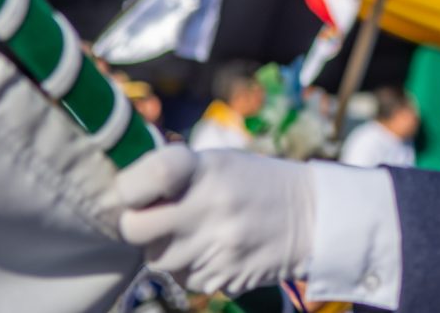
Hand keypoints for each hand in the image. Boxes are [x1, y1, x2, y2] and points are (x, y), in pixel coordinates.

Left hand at [116, 145, 316, 294]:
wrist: (313, 216)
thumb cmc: (258, 182)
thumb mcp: (222, 161)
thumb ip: (177, 173)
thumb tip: (126, 191)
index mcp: (205, 170)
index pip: (142, 179)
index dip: (131, 188)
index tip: (138, 190)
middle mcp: (208, 208)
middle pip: (133, 229)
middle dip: (139, 224)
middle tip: (158, 218)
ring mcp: (214, 248)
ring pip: (156, 259)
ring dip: (166, 248)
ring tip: (196, 232)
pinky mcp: (221, 279)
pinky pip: (183, 279)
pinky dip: (190, 267)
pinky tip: (214, 249)